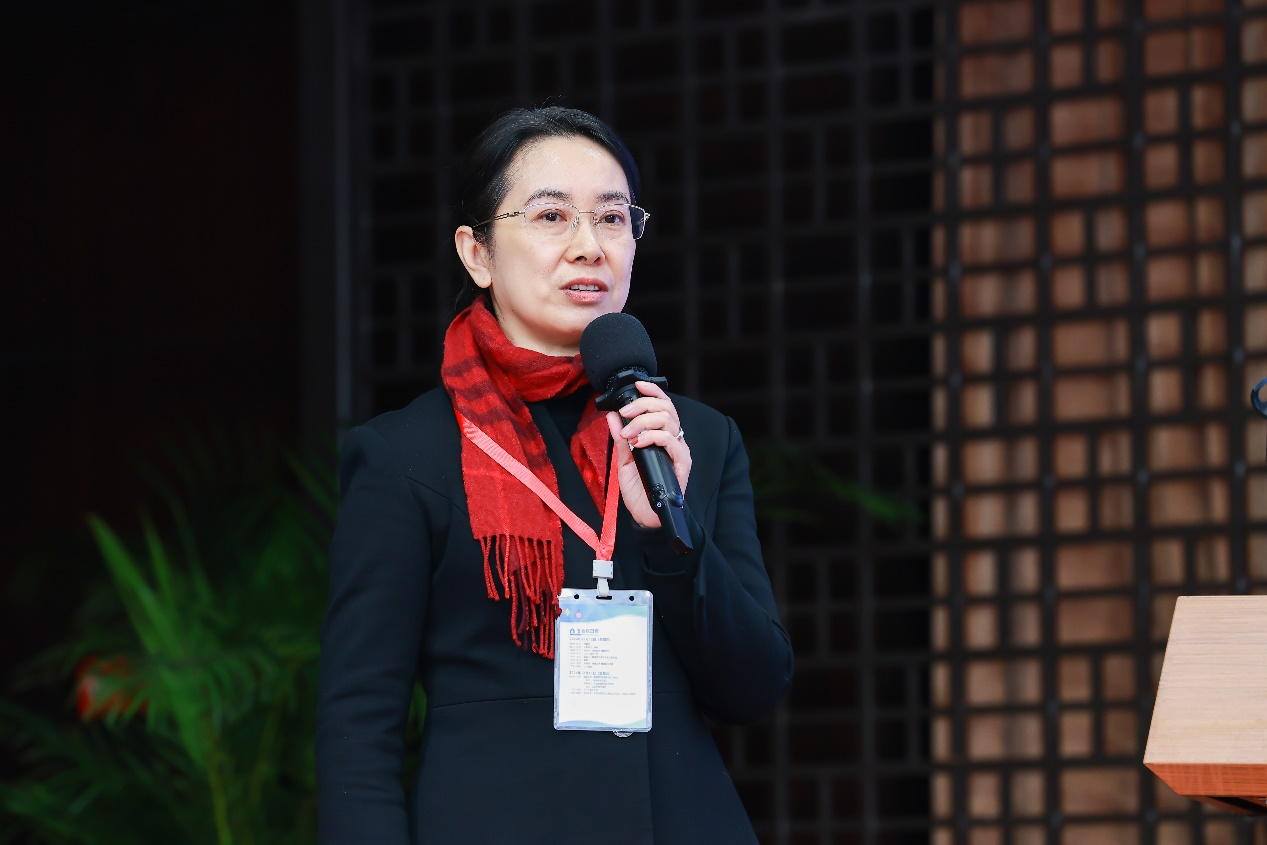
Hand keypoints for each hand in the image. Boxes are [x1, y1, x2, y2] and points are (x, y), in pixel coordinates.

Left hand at [605, 381, 690, 528]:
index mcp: (663, 436)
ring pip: (668, 420)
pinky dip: (651, 436)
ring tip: (627, 434)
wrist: (646, 516)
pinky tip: (638, 443)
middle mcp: (674, 440)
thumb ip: (621, 437)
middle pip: (666, 408)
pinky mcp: (682, 463)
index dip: (653, 392)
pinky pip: (670, 440)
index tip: (637, 385)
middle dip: (642, 405)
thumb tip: (612, 416)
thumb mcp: (625, 460)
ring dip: (643, 421)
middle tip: (624, 412)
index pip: (664, 405)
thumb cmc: (640, 490)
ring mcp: (679, 451)